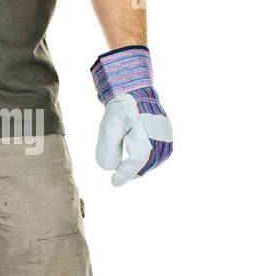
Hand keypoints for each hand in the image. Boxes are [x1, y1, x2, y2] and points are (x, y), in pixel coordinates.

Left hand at [90, 47, 172, 186]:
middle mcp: (159, 134)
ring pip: (154, 161)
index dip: (125, 174)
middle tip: (118, 176)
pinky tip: (137, 161)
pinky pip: (159, 156)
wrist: (136, 92)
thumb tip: (110, 168)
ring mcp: (166, 136)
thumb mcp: (109, 126)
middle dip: (132, 171)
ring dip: (140, 167)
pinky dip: (148, 162)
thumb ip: (108, 148)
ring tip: (127, 168)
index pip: (137, 160)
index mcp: (144, 129)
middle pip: (146, 163)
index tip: (114, 182)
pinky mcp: (168, 137)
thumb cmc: (121, 110)